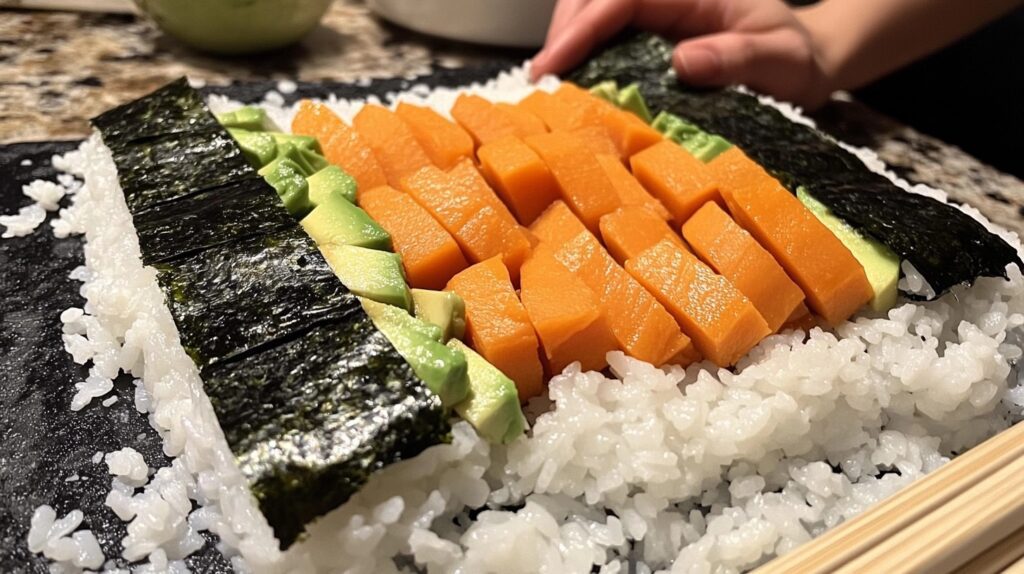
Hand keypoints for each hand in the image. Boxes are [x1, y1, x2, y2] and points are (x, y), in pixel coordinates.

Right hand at [531, 0, 834, 108]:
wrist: (805, 62)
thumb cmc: (794, 60)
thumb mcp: (780, 61)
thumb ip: (736, 58)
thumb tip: (680, 63)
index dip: (582, 29)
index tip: (552, 66)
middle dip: (562, 33)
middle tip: (540, 81)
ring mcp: (657, 12)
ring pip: (593, 10)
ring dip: (567, 42)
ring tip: (550, 85)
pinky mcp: (651, 31)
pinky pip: (606, 32)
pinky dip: (582, 55)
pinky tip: (572, 85)